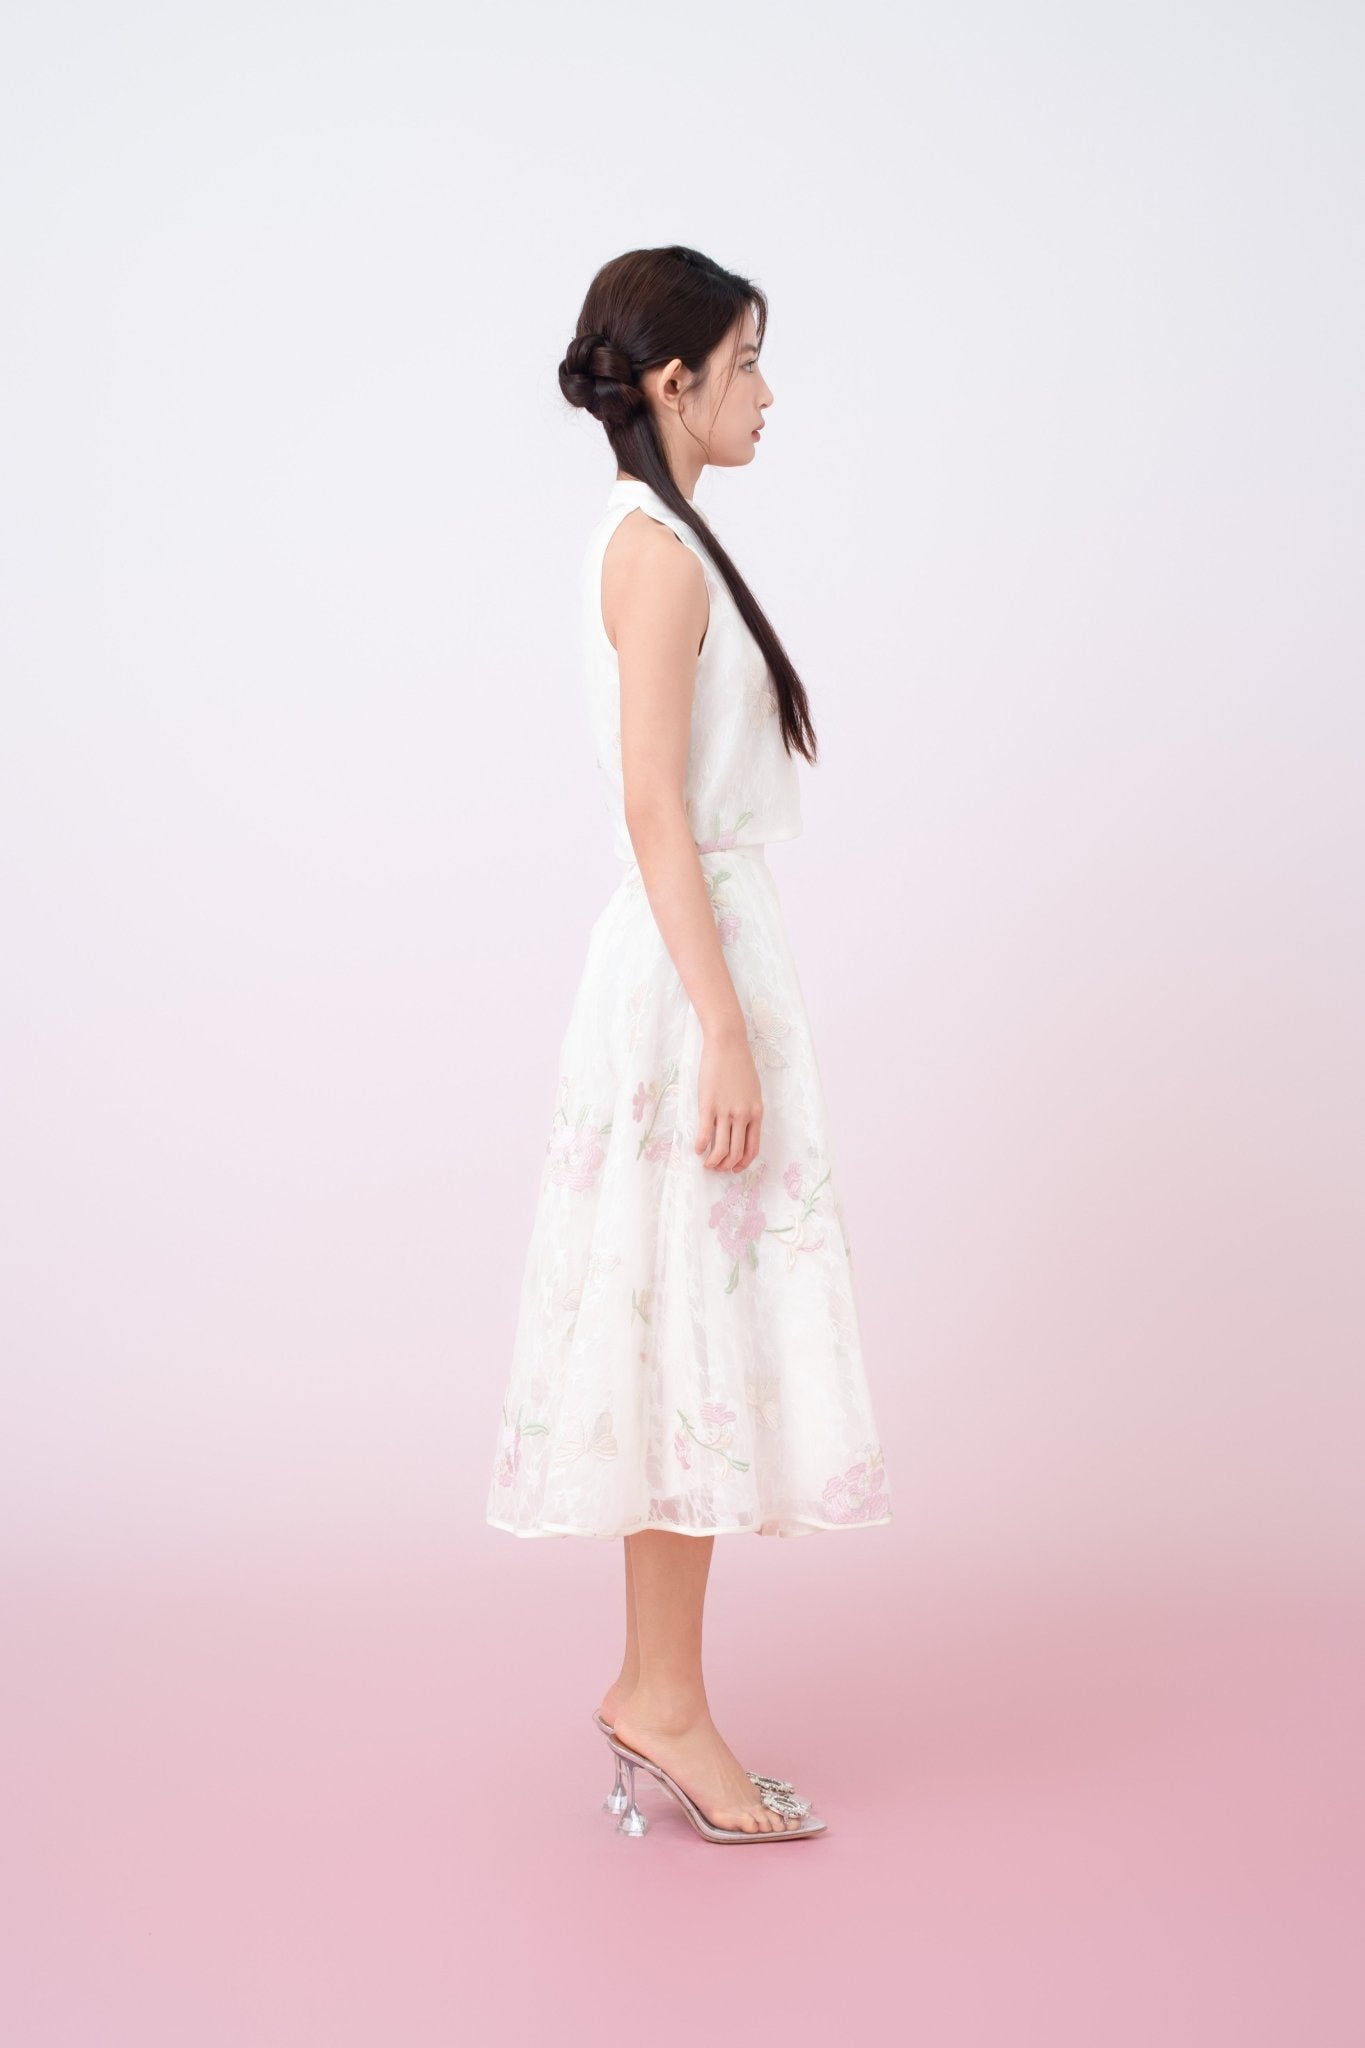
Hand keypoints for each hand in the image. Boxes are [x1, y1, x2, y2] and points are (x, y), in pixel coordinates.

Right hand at [695, 1028, 762, 1172]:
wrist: (728, 1044)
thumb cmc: (740, 1065)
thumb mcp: (753, 1091)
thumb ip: (749, 1111)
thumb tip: (741, 1129)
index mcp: (756, 1113)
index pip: (752, 1148)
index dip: (743, 1162)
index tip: (735, 1168)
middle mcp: (743, 1116)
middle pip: (735, 1152)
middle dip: (726, 1165)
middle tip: (717, 1168)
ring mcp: (725, 1111)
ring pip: (721, 1149)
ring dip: (713, 1161)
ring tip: (707, 1163)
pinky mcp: (708, 1105)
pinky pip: (705, 1134)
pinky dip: (701, 1146)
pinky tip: (697, 1149)